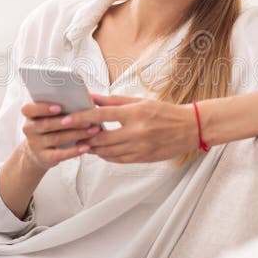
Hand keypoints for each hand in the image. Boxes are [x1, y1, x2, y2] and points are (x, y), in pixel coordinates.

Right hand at [19, 101, 100, 169]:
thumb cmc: (51, 127)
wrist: (39, 152)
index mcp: (30, 115)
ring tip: (93, 131)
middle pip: (47, 124)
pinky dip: (74, 151)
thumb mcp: (50, 116)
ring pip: (57, 138)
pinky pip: (60, 154)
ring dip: (77, 134)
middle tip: (87, 120)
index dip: (43, 108)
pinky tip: (86, 147)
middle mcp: (29, 129)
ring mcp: (35, 144)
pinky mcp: (44, 157)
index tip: (59, 107)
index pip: (29, 109)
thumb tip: (84, 98)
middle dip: (69, 122)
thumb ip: (62, 106)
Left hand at [60, 94, 199, 162]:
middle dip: (83, 137)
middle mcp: (136, 132)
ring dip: (92, 148)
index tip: (67, 119)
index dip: (81, 118)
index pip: (101, 115)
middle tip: (71, 134)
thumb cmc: (165, 111)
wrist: (190, 128)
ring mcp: (139, 148)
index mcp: (135, 114)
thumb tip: (93, 97)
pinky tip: (100, 151)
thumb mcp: (140, 101)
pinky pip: (118, 160)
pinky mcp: (142, 159)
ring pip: (107, 152)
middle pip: (101, 137)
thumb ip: (115, 101)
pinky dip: (106, 155)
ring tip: (83, 143)